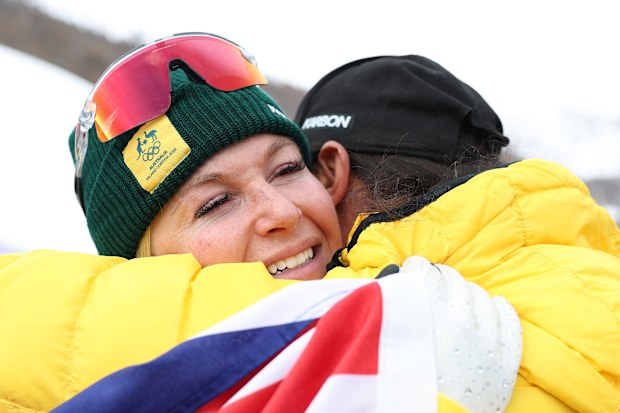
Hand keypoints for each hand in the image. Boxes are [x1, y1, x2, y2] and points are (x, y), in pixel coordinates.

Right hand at [399, 256, 521, 412]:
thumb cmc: (399, 384)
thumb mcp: (384, 338)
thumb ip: (388, 308)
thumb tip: (392, 287)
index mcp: (425, 309)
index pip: (423, 269)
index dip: (415, 268)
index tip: (412, 272)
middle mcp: (459, 317)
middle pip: (452, 279)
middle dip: (439, 279)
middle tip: (431, 286)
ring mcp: (486, 337)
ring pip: (481, 295)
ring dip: (466, 293)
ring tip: (457, 301)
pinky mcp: (504, 359)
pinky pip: (509, 320)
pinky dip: (501, 308)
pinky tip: (495, 304)